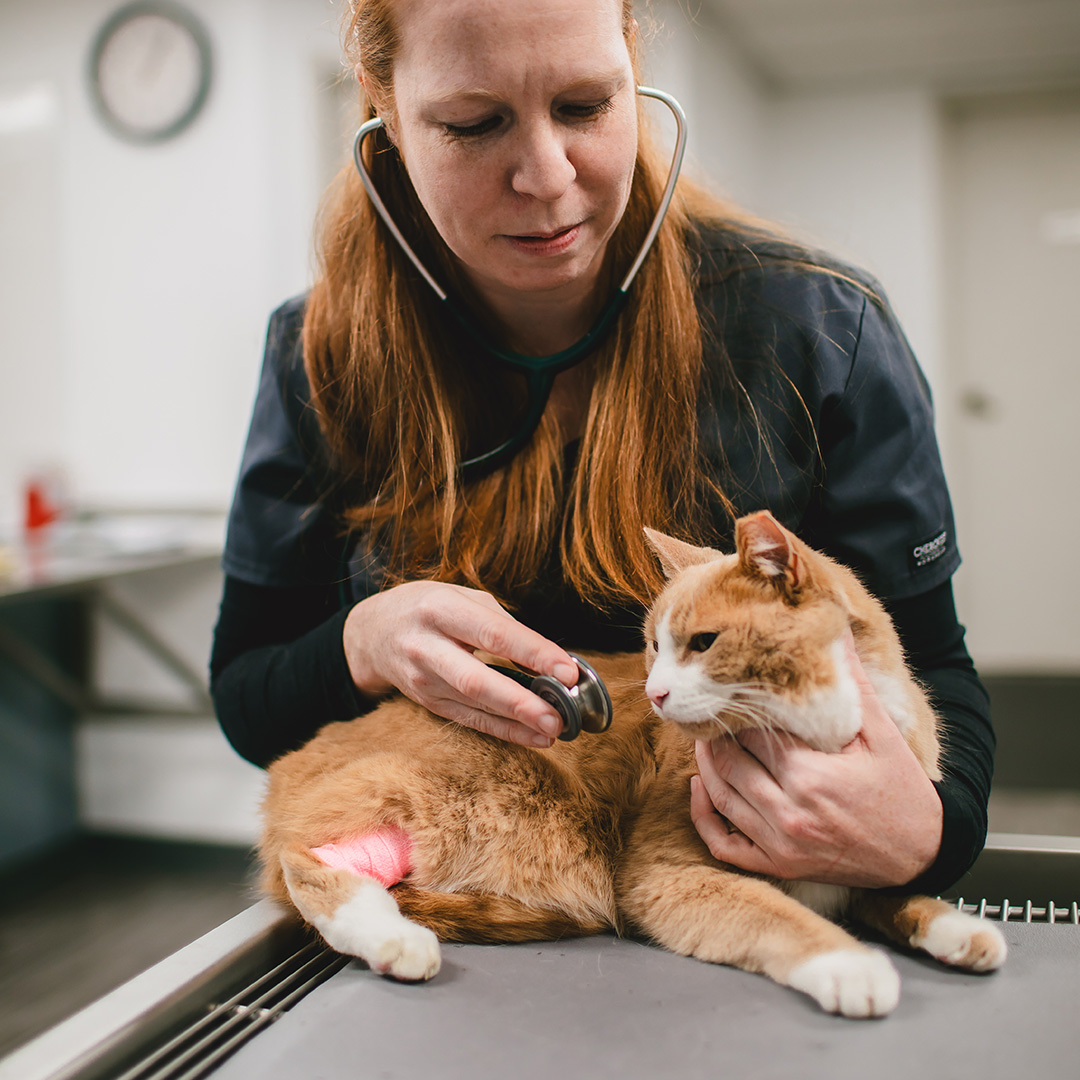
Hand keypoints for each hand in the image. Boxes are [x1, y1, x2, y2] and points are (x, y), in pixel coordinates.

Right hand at [343, 581, 578, 747]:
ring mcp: (422, 679)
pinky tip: (533, 736)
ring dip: (517, 722)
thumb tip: (548, 659)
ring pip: (473, 706)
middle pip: (476, 679)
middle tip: (558, 716)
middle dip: (519, 702)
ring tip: (554, 730)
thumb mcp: (462, 598)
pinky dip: (503, 730)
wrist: (373, 633)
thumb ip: (502, 624)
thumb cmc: (429, 608)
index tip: (568, 671)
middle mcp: (426, 646)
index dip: (532, 653)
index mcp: (440, 609)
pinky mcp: (426, 702)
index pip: (493, 633)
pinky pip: (468, 720)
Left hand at [689, 632, 942, 887]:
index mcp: (810, 777)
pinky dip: (704, 815)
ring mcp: (780, 845)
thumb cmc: (903, 790)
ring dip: (705, 765)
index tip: (731, 689)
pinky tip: (701, 787)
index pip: (751, 733)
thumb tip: (833, 629)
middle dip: (716, 733)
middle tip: (710, 710)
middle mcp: (788, 813)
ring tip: (704, 737)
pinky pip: (723, 844)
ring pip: (720, 796)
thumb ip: (851, 684)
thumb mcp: (882, 733)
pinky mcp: (777, 866)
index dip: (738, 709)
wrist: (924, 852)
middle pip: (728, 762)